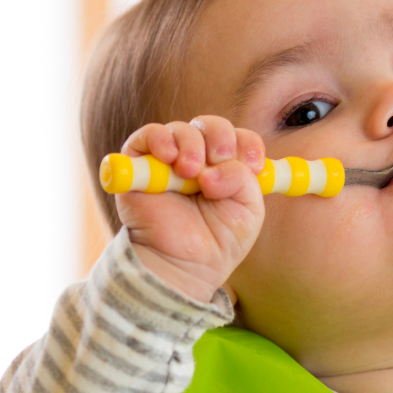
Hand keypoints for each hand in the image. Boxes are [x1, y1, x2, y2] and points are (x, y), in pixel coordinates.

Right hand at [115, 116, 266, 302]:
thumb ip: (244, 180)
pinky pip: (147, 135)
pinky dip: (160, 139)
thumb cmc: (216, 241)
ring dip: (191, 144)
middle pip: (210, 126)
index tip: (253, 164)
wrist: (184, 266)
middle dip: (220, 138)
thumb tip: (214, 167)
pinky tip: (169, 157)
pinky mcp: (140, 165)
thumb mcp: (248, 211)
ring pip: (181, 129)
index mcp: (226, 167)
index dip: (247, 144)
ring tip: (190, 172)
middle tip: (219, 158)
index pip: (239, 138)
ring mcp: (168, 161)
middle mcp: (198, 160)